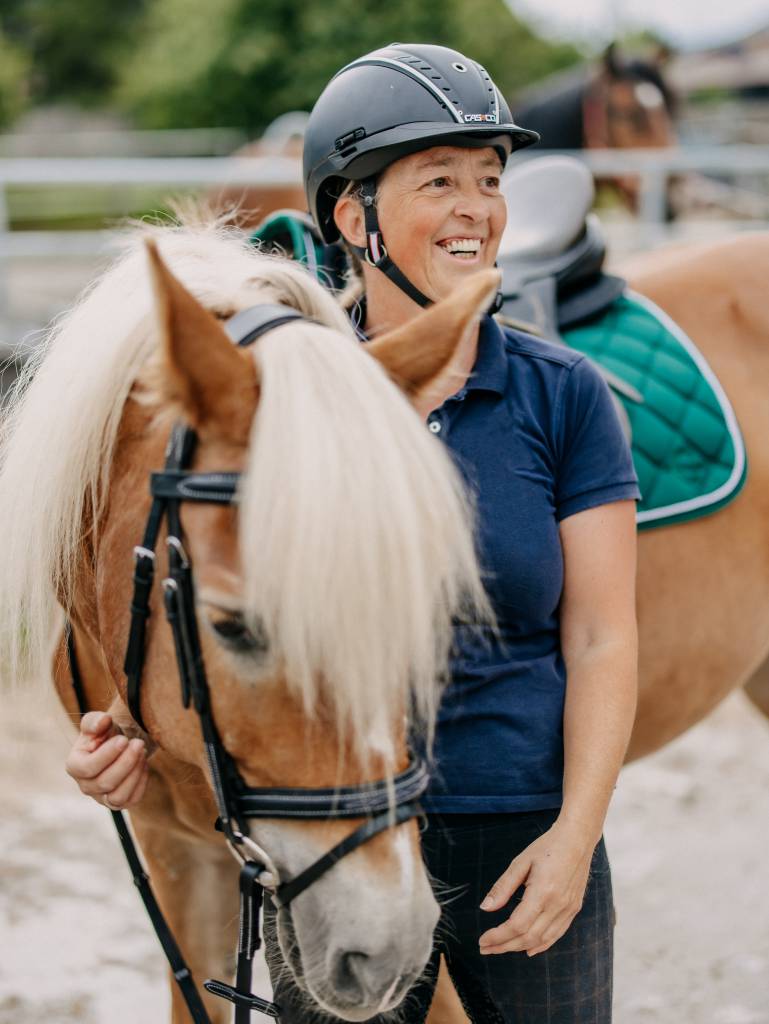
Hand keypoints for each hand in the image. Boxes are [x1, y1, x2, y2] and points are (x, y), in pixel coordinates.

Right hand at [65, 711, 148, 810]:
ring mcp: (102, 797)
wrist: (120, 743)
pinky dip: (141, 781)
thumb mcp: (98, 722)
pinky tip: (144, 763)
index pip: (87, 768)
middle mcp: (86, 786)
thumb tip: (103, 721)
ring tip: (143, 752)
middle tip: (138, 743)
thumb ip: (95, 720)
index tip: (124, 739)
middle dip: (125, 762)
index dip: (107, 755)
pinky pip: (132, 799)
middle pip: (105, 783)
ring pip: (118, 797)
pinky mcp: (120, 802)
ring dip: (134, 773)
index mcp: (74, 766)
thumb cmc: (105, 732)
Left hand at [478, 820, 596, 956]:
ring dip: (519, 947)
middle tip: (485, 949)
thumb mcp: (520, 862)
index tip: (482, 940)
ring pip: (542, 939)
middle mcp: (557, 905)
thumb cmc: (547, 847)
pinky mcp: (573, 909)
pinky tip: (528, 949)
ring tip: (500, 948)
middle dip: (504, 946)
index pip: (517, 925)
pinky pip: (556, 934)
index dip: (498, 936)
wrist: (577, 839)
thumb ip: (503, 887)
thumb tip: (485, 908)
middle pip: (528, 937)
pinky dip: (541, 945)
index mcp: (543, 892)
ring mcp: (568, 909)